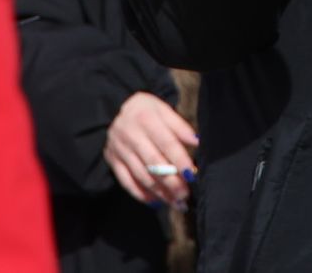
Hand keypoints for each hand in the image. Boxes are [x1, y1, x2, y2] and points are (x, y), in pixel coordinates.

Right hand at [104, 91, 198, 208]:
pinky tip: (157, 201)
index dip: (180, 160)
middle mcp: (130, 133)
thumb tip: (198, 142)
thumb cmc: (148, 112)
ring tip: (176, 202)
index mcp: (146, 118)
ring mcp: (119, 148)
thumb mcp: (164, 110)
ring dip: (160, 192)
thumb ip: (180, 127)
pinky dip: (142, 194)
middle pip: (153, 162)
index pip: (166, 143)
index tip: (192, 175)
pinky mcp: (113, 160)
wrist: (116, 109)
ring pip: (141, 175)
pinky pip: (126, 182)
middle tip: (185, 195)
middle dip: (171, 182)